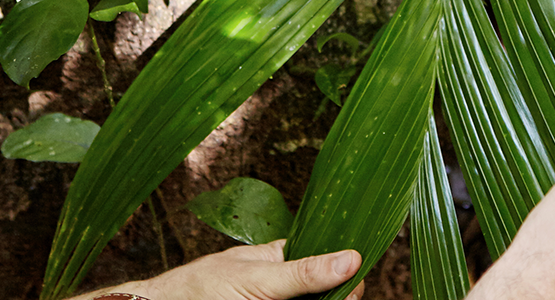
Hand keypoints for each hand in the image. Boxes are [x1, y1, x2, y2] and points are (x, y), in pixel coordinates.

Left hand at [73, 240, 363, 299]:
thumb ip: (302, 272)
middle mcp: (280, 286)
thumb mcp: (256, 278)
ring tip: (333, 297)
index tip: (355, 288)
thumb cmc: (199, 288)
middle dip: (336, 296)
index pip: (329, 267)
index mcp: (281, 261)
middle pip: (323, 294)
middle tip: (330, 297)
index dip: (347, 280)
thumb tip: (352, 258)